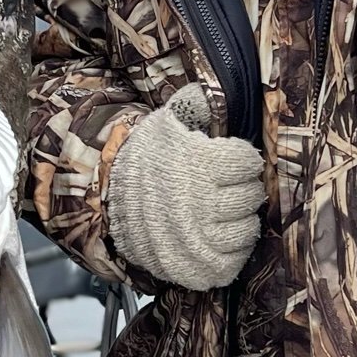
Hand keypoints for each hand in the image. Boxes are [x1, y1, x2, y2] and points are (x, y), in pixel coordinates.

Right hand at [108, 87, 266, 290]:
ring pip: (247, 229)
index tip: (232, 161)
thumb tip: (217, 88)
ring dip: (241, 218)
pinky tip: (220, 234)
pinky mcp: (197, 269)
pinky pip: (234, 261)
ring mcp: (198, 241)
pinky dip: (233, 249)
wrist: (106, 202)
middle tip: (228, 186)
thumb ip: (195, 103)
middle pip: (251, 195)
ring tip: (224, 210)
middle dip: (243, 187)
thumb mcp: (166, 122)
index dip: (241, 159)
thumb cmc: (143, 160)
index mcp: (197, 164)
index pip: (247, 162)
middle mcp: (199, 204)